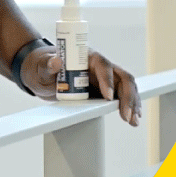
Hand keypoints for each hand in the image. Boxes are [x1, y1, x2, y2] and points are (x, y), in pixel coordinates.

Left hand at [20, 47, 140, 125]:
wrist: (42, 73)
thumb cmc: (43, 66)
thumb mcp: (41, 66)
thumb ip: (48, 64)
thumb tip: (56, 62)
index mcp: (87, 55)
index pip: (103, 65)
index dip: (107, 80)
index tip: (108, 97)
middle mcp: (100, 66)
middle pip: (121, 76)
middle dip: (127, 96)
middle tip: (125, 115)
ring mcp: (104, 78)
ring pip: (126, 87)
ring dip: (132, 103)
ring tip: (133, 121)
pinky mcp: (104, 89)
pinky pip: (122, 96)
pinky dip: (129, 106)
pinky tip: (133, 117)